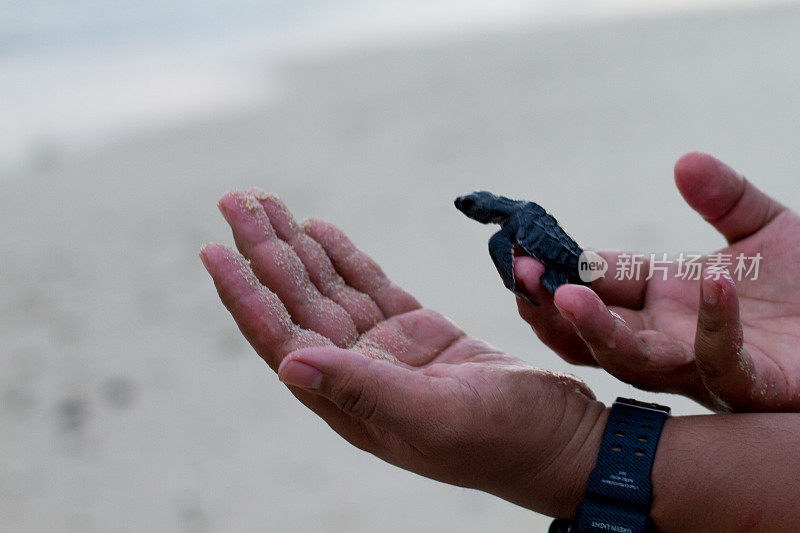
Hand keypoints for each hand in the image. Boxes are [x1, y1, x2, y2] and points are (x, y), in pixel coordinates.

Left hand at [200, 189, 605, 516]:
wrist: (565, 439)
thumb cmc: (508, 441)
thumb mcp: (435, 417)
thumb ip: (362, 391)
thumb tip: (286, 366)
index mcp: (352, 402)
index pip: (282, 339)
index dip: (245, 294)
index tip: (213, 247)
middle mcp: (360, 374)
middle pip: (298, 303)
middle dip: (265, 251)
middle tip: (235, 199)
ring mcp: (389, 351)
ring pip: (329, 288)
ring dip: (296, 246)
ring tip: (264, 203)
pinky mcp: (419, 332)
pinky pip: (370, 285)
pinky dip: (344, 256)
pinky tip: (318, 229)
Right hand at [516, 152, 799, 411]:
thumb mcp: (766, 227)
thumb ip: (725, 197)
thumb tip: (685, 161)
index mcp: (662, 299)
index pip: (597, 283)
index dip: (557, 266)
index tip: (519, 246)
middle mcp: (671, 337)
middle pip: (597, 332)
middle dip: (552, 307)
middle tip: (520, 275)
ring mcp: (706, 365)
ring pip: (637, 362)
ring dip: (599, 331)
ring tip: (570, 294)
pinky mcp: (754, 385)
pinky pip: (724, 363)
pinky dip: (714, 325)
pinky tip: (712, 281)